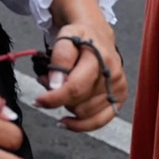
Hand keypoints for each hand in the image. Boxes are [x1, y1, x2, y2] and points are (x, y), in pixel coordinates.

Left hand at [36, 18, 128, 132]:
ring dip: (68, 105)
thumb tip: (56, 85)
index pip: (75, 88)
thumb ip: (60, 58)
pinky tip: (68, 120)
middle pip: (78, 103)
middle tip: (51, 82)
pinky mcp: (119, 99)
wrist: (98, 34)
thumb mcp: (65, 37)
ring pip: (84, 114)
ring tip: (65, 88)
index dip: (54, 98)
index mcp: (100, 59)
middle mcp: (113, 76)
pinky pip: (98, 122)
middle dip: (59, 97)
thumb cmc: (80, 37)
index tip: (38, 101)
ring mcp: (118, 89)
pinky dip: (81, 124)